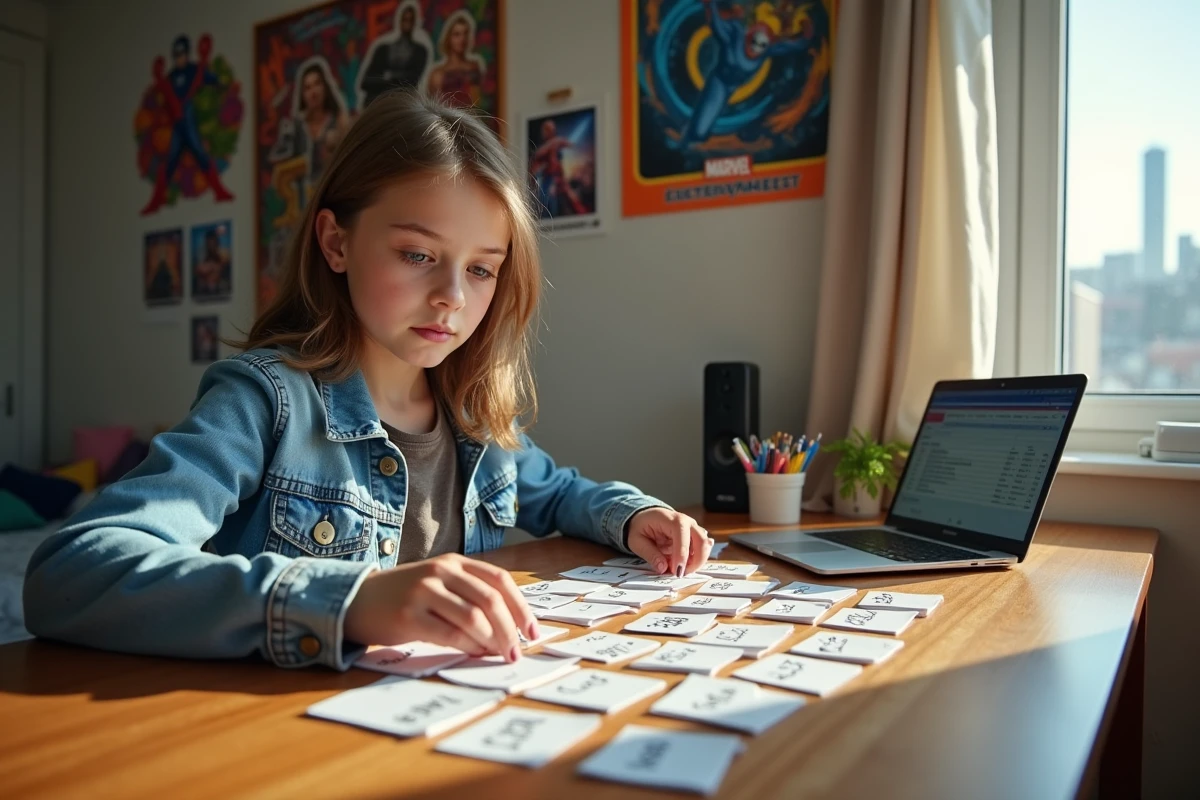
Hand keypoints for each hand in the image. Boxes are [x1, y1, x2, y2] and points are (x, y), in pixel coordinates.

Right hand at [344, 553, 537, 662]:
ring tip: (498, 656)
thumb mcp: (440, 584)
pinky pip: (449, 634)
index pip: (500, 581)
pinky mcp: (409, 616)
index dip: (521, 607)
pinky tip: (475, 655)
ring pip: (473, 618)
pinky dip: (468, 647)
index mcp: (455, 562)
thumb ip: (471, 597)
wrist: (358, 600)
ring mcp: (424, 592)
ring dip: (492, 642)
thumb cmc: (406, 596)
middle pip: (491, 600)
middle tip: (517, 652)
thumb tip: (508, 630)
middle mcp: (442, 571)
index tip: (533, 631)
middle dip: (510, 629)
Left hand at [626, 508, 712, 576]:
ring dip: (695, 562)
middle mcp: (687, 522)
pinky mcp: (696, 536)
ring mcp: (694, 528)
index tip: (677, 572)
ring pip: (705, 547)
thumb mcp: (637, 540)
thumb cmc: (641, 526)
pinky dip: (695, 560)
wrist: (647, 516)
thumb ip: (650, 554)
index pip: (682, 537)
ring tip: (679, 569)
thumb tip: (663, 568)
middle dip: (695, 562)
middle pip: (702, 542)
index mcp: (672, 520)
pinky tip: (683, 564)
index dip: (682, 556)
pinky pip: (702, 550)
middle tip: (680, 574)